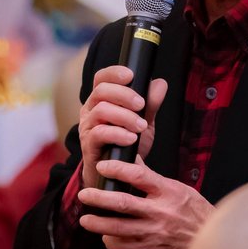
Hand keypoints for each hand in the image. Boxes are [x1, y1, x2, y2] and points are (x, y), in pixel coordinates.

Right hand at [77, 66, 167, 190]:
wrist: (118, 175)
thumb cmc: (127, 145)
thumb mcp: (143, 122)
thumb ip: (150, 104)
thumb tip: (160, 83)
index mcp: (101, 100)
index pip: (101, 78)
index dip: (114, 73)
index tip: (131, 75)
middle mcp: (91, 110)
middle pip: (101, 90)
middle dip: (124, 94)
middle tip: (142, 104)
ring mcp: (87, 127)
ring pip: (101, 110)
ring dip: (125, 116)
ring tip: (141, 126)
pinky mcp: (88, 145)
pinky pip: (99, 133)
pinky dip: (117, 133)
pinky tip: (131, 138)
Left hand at [78, 159, 214, 248]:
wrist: (210, 245)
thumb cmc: (197, 215)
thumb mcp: (181, 190)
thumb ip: (155, 180)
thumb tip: (133, 162)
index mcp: (169, 192)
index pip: (139, 176)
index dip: (117, 169)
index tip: (102, 166)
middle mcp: (160, 212)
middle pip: (122, 202)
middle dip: (99, 198)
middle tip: (85, 194)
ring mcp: (154, 233)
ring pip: (118, 228)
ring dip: (98, 224)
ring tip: (86, 220)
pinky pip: (124, 247)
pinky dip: (111, 241)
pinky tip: (106, 236)